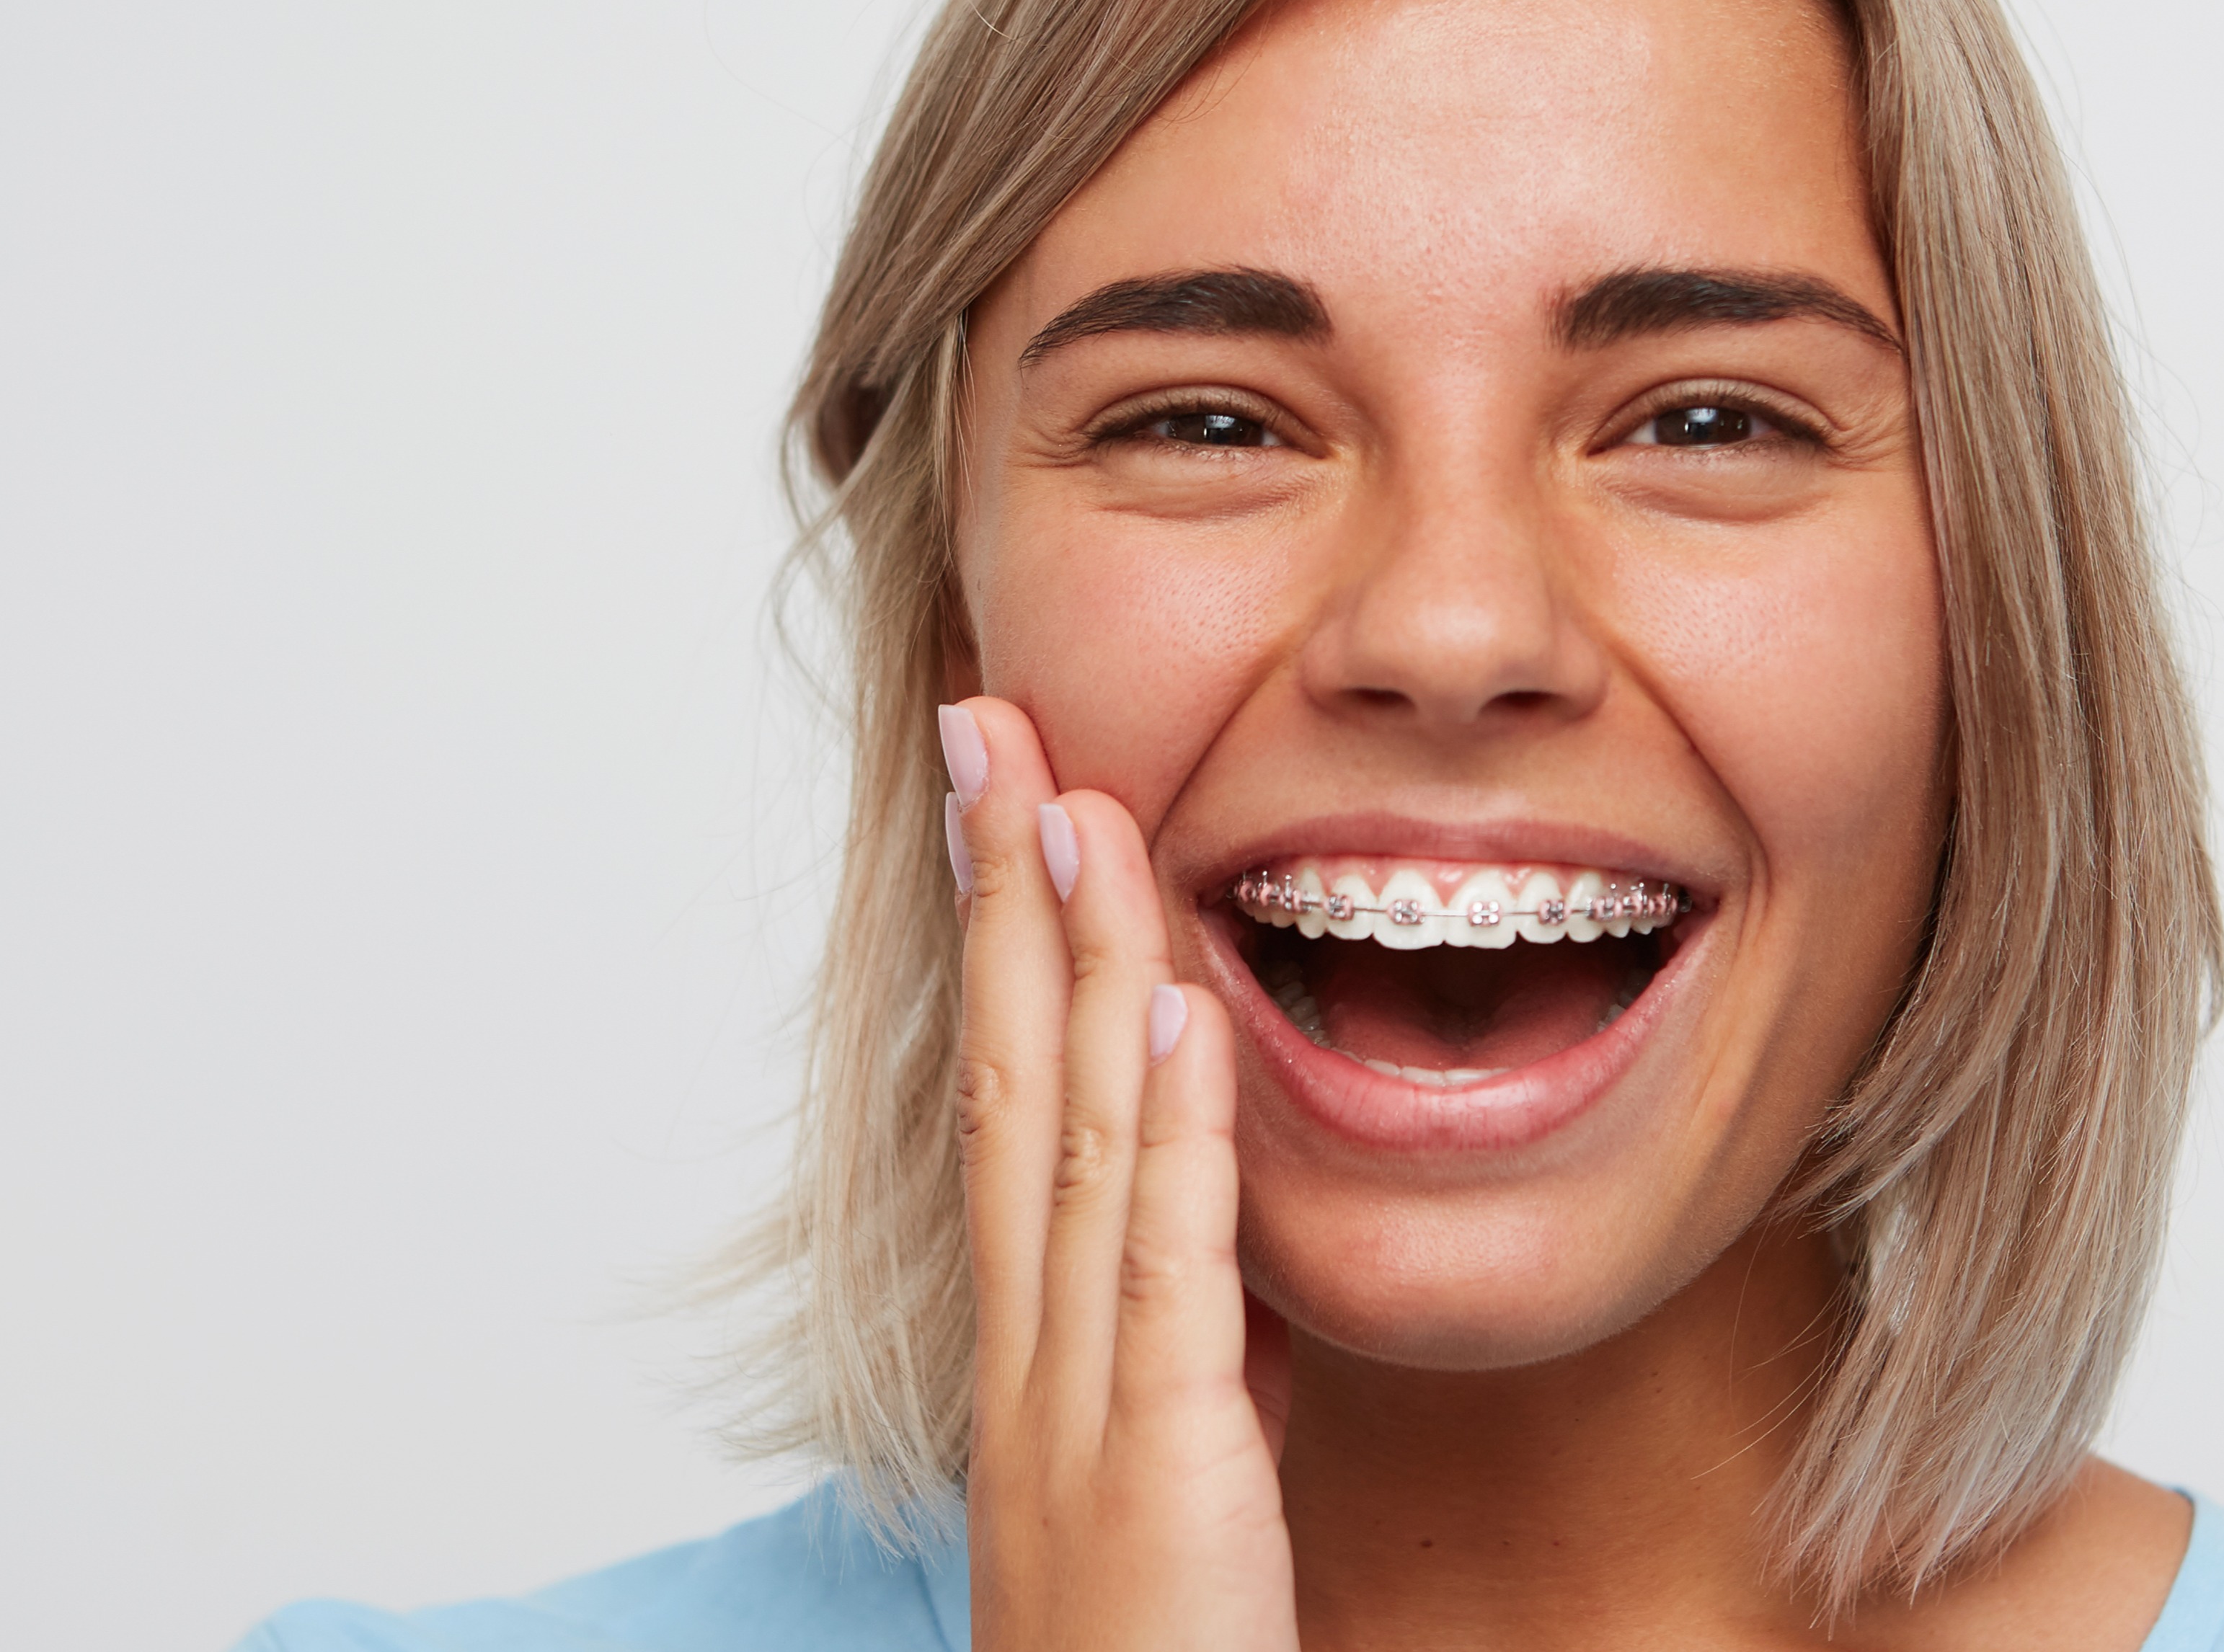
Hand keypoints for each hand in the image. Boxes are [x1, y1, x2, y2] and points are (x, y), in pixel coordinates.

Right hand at [943, 697, 1298, 1651]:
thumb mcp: (1178, 1498)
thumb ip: (1196, 1387)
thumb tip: (1237, 1304)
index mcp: (1035, 1362)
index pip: (1009, 1114)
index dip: (1004, 954)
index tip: (1008, 808)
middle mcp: (1031, 1363)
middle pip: (1006, 1086)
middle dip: (998, 897)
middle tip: (986, 724)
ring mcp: (1079, 1409)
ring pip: (1071, 1143)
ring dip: (1072, 961)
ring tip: (1075, 798)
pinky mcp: (1160, 1465)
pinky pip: (1165, 1271)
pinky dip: (1170, 1131)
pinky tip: (1171, 1003)